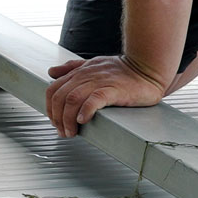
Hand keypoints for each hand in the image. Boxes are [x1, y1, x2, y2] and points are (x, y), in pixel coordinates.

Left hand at [46, 54, 166, 136]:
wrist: (147, 67)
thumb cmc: (122, 69)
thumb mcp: (92, 64)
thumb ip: (71, 68)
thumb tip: (51, 72)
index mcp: (78, 73)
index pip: (53, 90)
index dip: (50, 108)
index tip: (55, 123)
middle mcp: (84, 76)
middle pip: (60, 97)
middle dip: (57, 118)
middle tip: (63, 132)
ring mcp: (98, 82)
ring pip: (72, 100)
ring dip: (68, 119)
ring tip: (72, 132)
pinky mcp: (113, 90)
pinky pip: (94, 99)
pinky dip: (85, 110)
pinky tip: (83, 121)